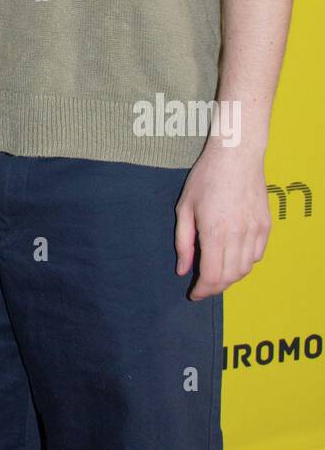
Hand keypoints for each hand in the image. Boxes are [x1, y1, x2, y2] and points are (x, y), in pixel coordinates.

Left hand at [175, 139, 271, 299]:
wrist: (237, 155)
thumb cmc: (206, 177)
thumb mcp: (185, 207)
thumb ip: (183, 241)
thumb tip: (183, 269)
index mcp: (214, 231)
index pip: (212, 276)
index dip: (203, 290)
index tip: (194, 294)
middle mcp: (238, 235)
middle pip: (229, 277)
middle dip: (215, 287)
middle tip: (203, 286)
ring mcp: (255, 231)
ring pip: (245, 269)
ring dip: (230, 278)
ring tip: (217, 274)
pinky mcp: (266, 226)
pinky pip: (257, 255)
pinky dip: (245, 263)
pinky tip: (234, 258)